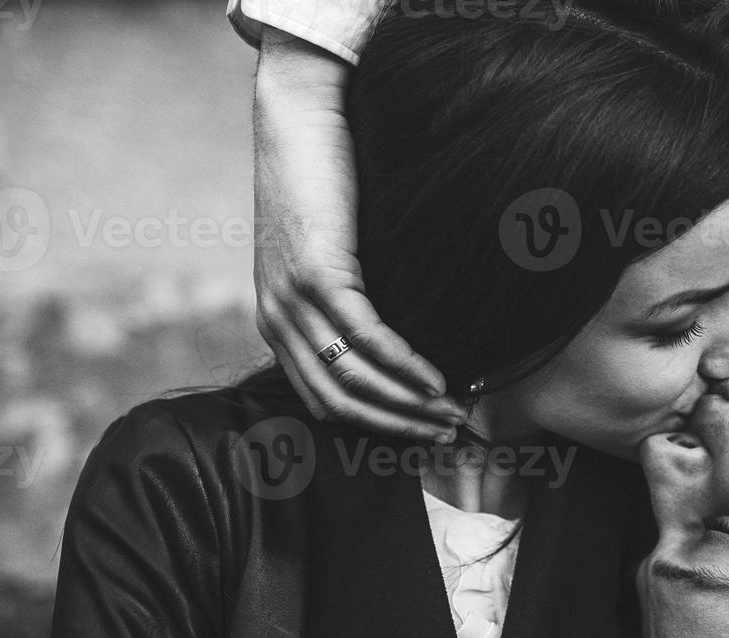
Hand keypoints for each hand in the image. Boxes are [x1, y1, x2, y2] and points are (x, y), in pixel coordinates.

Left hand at [253, 28, 464, 438]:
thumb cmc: (327, 177)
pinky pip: (365, 337)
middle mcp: (276, 318)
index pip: (323, 400)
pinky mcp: (316, 272)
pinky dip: (404, 366)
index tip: (424, 431)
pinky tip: (437, 378)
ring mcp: (291, 298)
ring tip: (453, 412)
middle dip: (398, 426)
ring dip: (407, 404)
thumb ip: (350, 296)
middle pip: (338, 402)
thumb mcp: (331, 251)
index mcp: (276, 320)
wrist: (302, 114)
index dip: (376, 426)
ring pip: (351, 379)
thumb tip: (402, 338)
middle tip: (449, 433)